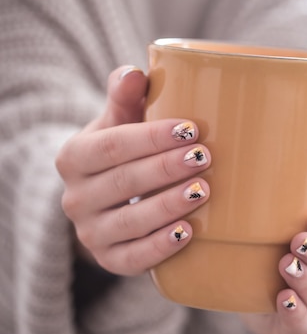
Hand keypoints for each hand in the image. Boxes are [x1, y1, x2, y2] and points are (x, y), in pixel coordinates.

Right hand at [55, 66, 210, 275]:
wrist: (113, 200)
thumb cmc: (126, 150)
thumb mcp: (120, 121)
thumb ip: (125, 96)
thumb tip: (134, 73)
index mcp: (74, 157)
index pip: (111, 146)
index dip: (151, 137)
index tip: (191, 129)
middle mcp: (75, 198)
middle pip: (123, 182)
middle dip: (166, 169)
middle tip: (204, 157)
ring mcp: (90, 233)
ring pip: (129, 222)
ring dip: (168, 205)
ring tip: (203, 191)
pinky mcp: (109, 260)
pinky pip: (133, 259)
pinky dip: (161, 246)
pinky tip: (189, 232)